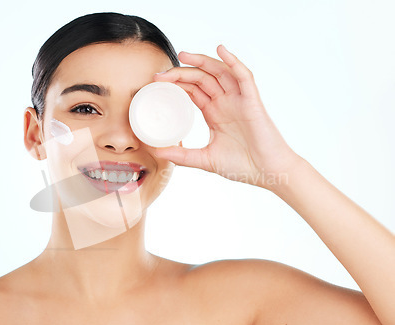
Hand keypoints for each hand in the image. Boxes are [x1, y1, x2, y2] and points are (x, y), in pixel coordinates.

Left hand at [153, 45, 300, 189]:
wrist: (268, 173)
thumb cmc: (242, 166)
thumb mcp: (205, 159)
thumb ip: (182, 156)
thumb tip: (157, 153)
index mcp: (214, 112)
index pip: (192, 90)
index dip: (176, 83)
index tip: (156, 82)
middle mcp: (225, 102)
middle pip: (202, 78)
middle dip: (181, 72)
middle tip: (161, 74)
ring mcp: (239, 100)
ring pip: (219, 72)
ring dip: (202, 61)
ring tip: (183, 55)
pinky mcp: (252, 101)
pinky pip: (244, 76)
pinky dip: (234, 62)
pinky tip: (221, 51)